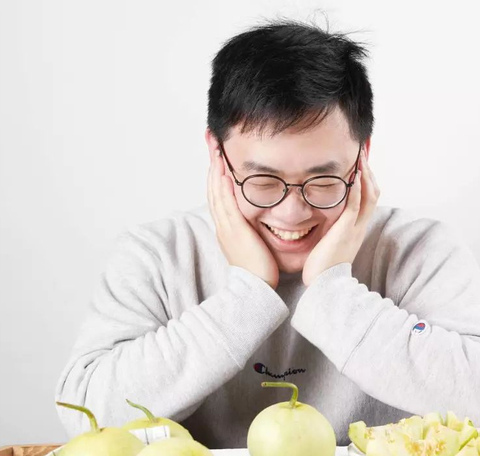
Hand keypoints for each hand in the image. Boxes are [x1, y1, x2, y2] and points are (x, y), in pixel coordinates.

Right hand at [207, 146, 279, 288]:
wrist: (255, 290)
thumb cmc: (261, 272)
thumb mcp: (257, 245)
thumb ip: (257, 230)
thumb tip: (267, 219)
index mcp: (228, 227)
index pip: (220, 193)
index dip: (218, 172)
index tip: (219, 154)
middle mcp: (223, 224)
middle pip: (213, 187)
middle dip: (213, 163)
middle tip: (211, 141)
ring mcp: (226, 227)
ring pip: (216, 192)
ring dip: (215, 168)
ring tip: (215, 148)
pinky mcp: (233, 230)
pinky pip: (225, 204)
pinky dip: (222, 186)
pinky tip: (223, 172)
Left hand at [302, 147, 379, 285]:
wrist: (325, 286)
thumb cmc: (322, 269)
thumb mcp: (330, 246)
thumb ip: (330, 232)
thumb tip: (322, 222)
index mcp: (357, 230)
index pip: (368, 201)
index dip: (368, 182)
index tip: (362, 167)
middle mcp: (360, 227)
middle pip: (373, 194)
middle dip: (370, 173)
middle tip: (363, 155)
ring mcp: (355, 228)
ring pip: (368, 196)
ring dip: (365, 174)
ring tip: (360, 157)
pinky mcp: (345, 230)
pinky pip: (354, 205)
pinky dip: (356, 188)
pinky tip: (353, 175)